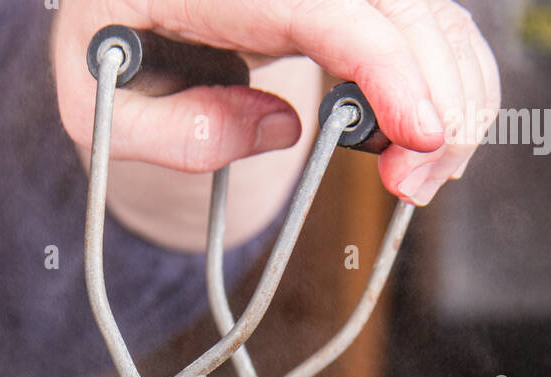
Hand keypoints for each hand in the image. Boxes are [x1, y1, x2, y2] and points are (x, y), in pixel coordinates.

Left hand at [54, 0, 500, 205]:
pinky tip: (430, 138)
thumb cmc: (106, 54)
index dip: (388, 68)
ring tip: (423, 176)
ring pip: (426, 11)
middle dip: (433, 95)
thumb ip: (170, 133)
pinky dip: (445, 80)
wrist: (121, 6)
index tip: (421, 136)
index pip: (329, 6)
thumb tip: (277, 126)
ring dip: (452, 93)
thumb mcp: (98, 109)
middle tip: (418, 185)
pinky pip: (424, 23)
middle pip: (396, 6)